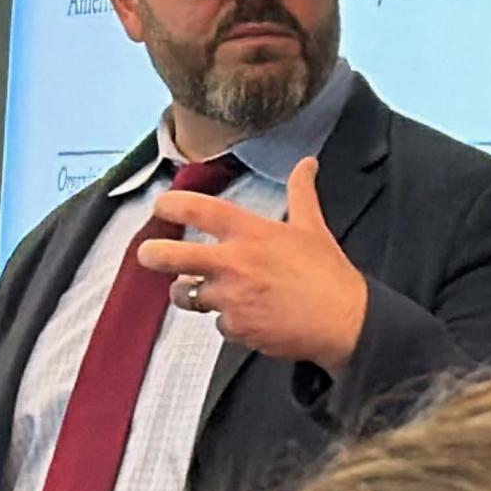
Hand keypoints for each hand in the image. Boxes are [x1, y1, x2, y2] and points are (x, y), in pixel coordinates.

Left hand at [137, 157, 367, 375]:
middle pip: (171, 257)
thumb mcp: (313, 226)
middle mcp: (233, 263)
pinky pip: (217, 324)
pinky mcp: (236, 329)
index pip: (198, 210)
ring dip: (191, 293)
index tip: (161, 206)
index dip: (171, 205)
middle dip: (152, 254)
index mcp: (249, 233)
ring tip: (200, 290)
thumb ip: (301, 192)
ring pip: (189, 295)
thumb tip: (307, 162)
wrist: (345, 322)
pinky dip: (227, 321)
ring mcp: (231, 298)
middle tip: (146, 254)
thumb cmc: (328, 273)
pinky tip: (248, 316)